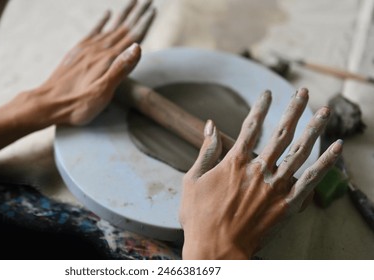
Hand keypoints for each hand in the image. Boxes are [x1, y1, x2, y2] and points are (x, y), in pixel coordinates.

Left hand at [0, 0, 155, 163]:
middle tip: (149, 0)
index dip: (144, 23)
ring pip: (110, 27)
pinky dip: (102, 21)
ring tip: (134, 2)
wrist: (48, 103)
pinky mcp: (77, 52)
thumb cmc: (77, 105)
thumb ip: (120, 69)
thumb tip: (138, 47)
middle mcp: (98, 50)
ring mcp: (87, 49)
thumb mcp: (102, 93)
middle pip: (123, 28)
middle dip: (137, 13)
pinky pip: (93, 31)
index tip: (153, 10)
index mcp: (107, 59)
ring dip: (123, 14)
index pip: (131, 38)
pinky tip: (107, 14)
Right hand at [179, 88, 342, 258]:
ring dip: (313, 129)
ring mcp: (275, 186)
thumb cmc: (199, 217)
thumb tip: (209, 125)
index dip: (260, 107)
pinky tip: (336, 148)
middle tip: (303, 93)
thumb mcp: (192, 180)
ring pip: (299, 151)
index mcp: (234, 162)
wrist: (215, 249)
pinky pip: (311, 180)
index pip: (251, 126)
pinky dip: (325, 163)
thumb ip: (205, 151)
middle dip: (293, 110)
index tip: (268, 92)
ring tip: (324, 112)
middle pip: (280, 133)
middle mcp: (258, 169)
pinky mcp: (287, 204)